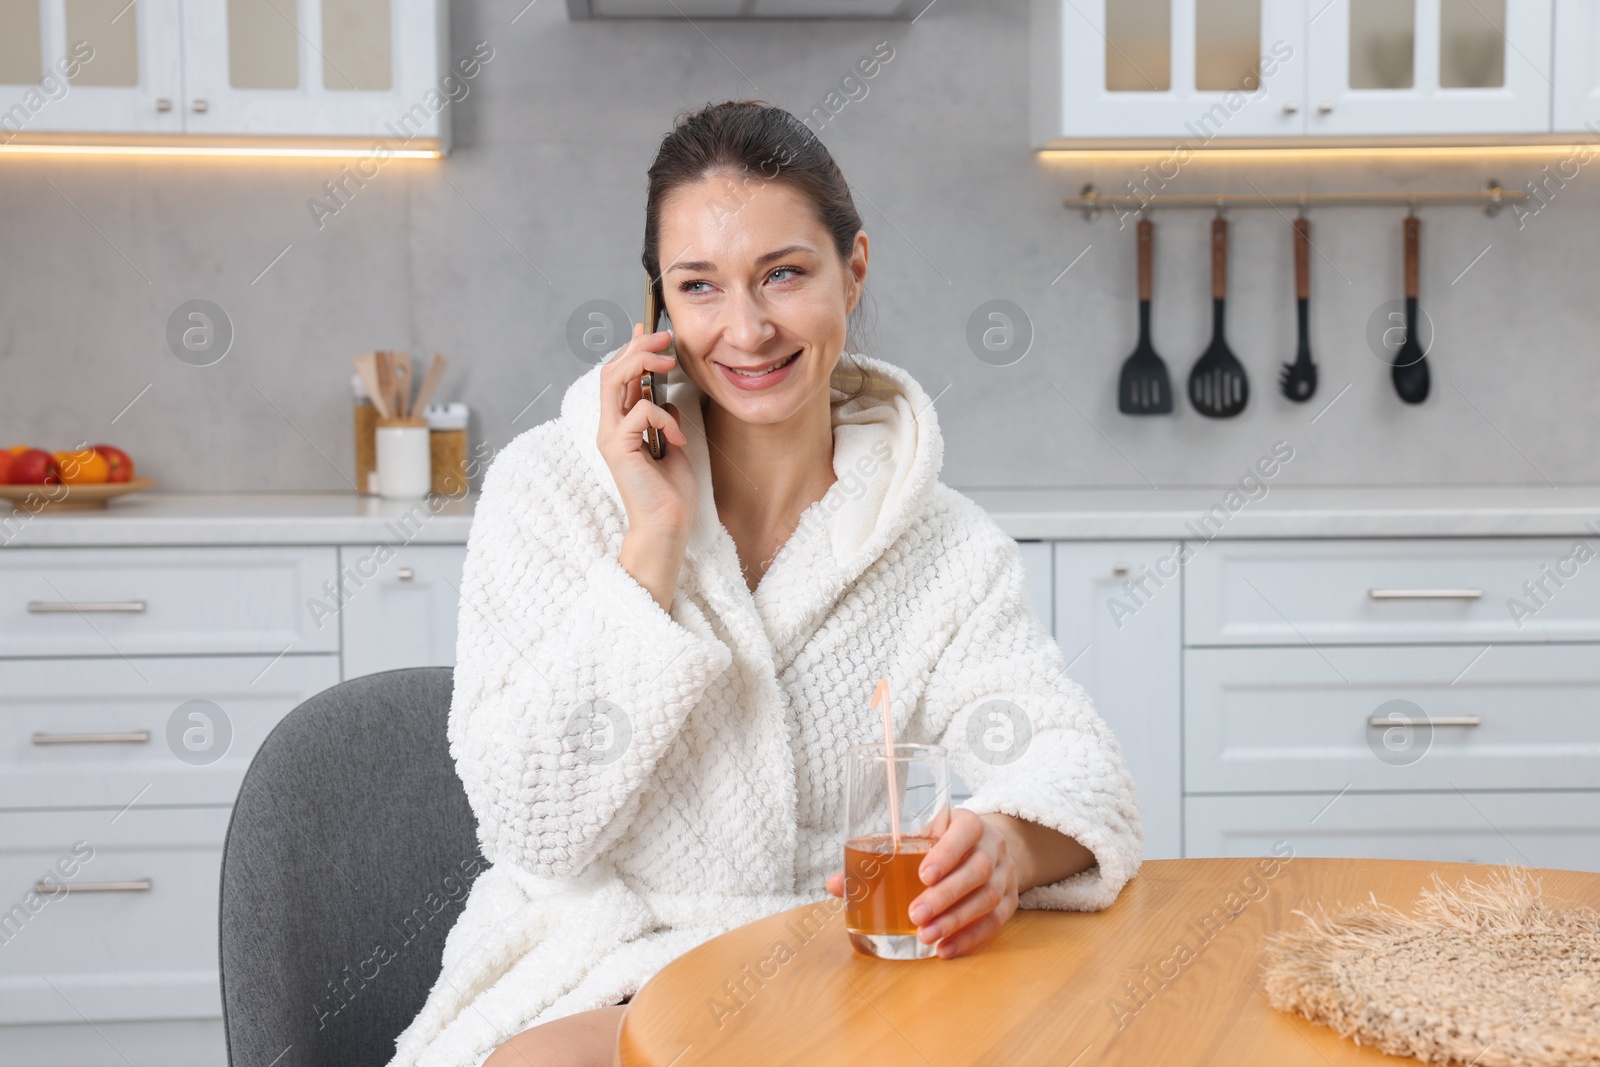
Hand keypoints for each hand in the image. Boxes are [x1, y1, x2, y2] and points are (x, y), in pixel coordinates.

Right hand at [598, 323, 697, 607]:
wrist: (667, 526)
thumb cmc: (670, 491)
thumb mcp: (672, 443)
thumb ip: (664, 419)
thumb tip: (667, 398)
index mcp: (621, 424)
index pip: (619, 376)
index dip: (632, 349)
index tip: (651, 331)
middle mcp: (609, 426)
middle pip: (611, 370)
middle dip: (638, 347)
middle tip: (665, 338)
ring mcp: (610, 436)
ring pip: (615, 380)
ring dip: (642, 362)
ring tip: (669, 362)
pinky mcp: (618, 448)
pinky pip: (639, 412)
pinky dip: (663, 417)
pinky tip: (677, 439)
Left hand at [825, 809, 1021, 958]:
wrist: (989, 849)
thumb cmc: (943, 844)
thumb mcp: (918, 840)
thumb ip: (881, 858)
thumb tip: (833, 884)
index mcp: (970, 824)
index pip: (965, 832)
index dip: (946, 853)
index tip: (922, 874)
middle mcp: (993, 847)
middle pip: (977, 871)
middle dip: (945, 895)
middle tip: (916, 914)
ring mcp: (1006, 875)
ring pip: (987, 899)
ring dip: (956, 920)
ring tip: (926, 936)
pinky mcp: (1010, 902)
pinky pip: (995, 923)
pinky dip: (970, 938)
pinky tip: (945, 949)